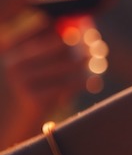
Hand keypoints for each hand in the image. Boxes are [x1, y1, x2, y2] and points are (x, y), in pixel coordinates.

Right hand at [0, 23, 88, 146]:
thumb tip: (86, 26)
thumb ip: (52, 48)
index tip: (90, 30)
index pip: (47, 26)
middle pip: (62, 43)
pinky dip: (85, 82)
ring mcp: (21, 80)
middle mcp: (12, 61)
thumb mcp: (33, 67)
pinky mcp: (32, 99)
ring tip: (99, 65)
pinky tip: (94, 83)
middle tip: (100, 48)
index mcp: (11, 47)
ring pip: (69, 64)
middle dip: (85, 45)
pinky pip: (69, 85)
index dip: (73, 26)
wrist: (10, 128)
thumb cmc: (28, 91)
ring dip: (89, 64)